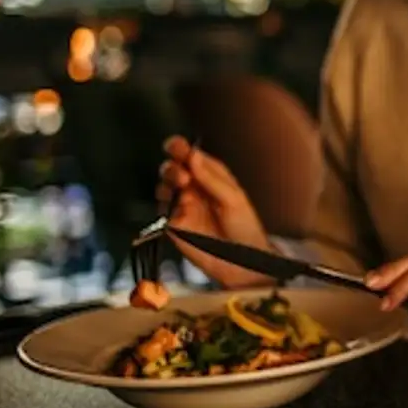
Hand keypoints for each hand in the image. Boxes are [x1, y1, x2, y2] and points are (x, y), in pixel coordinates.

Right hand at [156, 135, 273, 288]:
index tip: (177, 146)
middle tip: (181, 169)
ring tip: (182, 182)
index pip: (192, 157)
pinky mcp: (174, 225)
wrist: (242, 261)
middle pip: (174, 169)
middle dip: (173, 165)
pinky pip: (162, 210)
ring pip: (164, 186)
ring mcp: (183, 206)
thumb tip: (193, 155)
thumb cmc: (245, 228)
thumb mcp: (234, 199)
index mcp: (212, 178)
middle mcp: (195, 189)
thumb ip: (212, 178)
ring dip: (168, 180)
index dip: (181, 149)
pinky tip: (177, 203)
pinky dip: (165, 203)